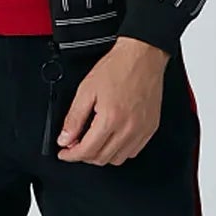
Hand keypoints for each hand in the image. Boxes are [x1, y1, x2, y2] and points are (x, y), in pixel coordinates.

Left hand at [55, 36, 169, 164]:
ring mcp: (142, 130)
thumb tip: (65, 139)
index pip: (87, 151)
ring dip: (102, 155)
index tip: (64, 153)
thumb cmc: (117, 67)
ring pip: (117, 159)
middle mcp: (128, 128)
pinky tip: (111, 138)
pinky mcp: (150, 128)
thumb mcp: (86, 90)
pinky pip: (133, 151)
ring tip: (94, 141)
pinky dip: (119, 150)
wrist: (142, 56)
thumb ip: (74, 118)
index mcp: (111, 118)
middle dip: (84, 155)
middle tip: (76, 144)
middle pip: (101, 158)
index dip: (71, 155)